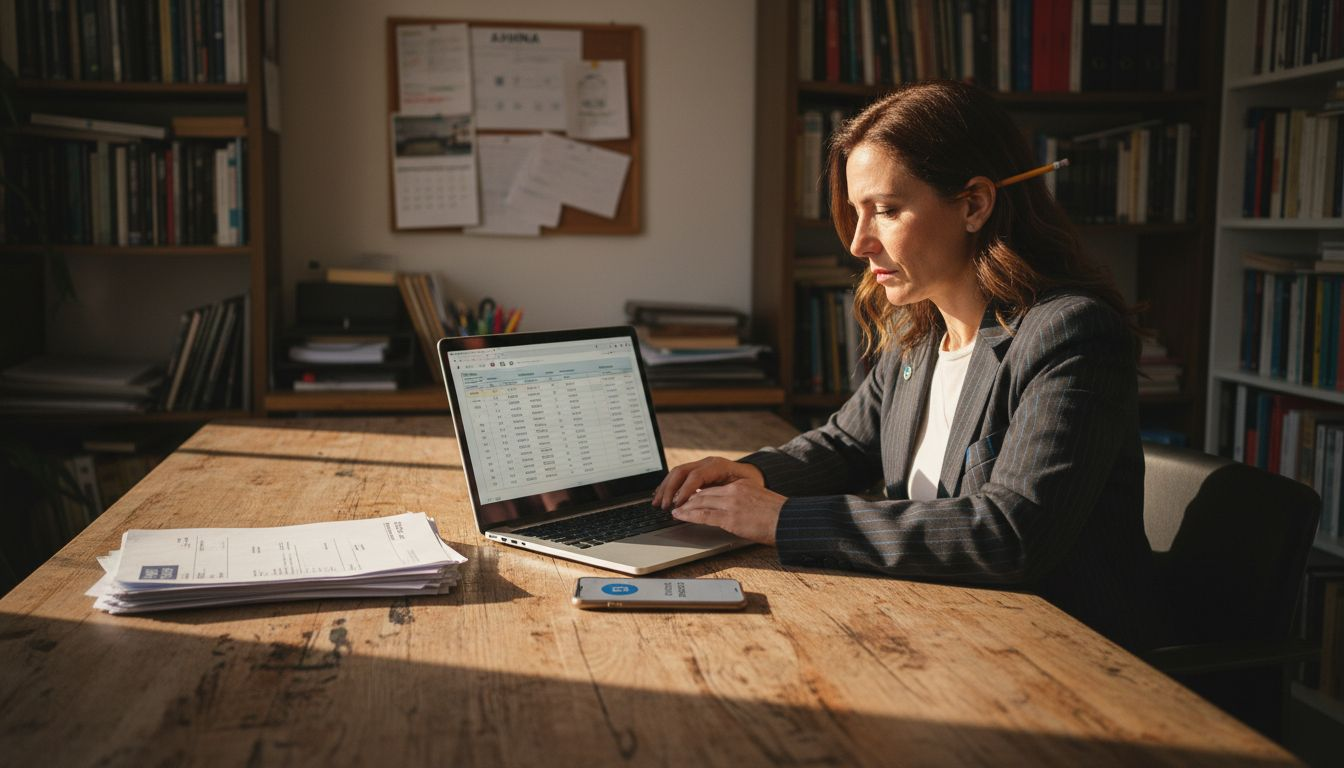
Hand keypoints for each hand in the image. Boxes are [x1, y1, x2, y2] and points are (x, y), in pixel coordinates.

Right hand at [653, 456, 764, 509]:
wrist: (755, 475)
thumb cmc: (752, 484)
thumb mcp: (744, 488)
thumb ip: (726, 493)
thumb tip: (709, 502)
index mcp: (718, 465)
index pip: (695, 476)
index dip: (684, 491)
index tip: (677, 504)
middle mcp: (707, 463)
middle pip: (681, 472)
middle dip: (669, 489)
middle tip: (662, 505)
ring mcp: (701, 466)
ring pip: (677, 473)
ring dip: (666, 488)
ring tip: (657, 503)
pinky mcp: (697, 472)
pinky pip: (679, 476)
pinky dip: (669, 486)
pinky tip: (662, 496)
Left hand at [670, 480, 785, 545]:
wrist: (789, 521)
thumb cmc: (778, 516)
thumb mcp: (759, 500)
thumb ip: (743, 501)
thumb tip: (734, 510)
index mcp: (741, 485)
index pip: (714, 488)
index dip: (698, 494)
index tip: (689, 497)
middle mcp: (734, 491)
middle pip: (704, 494)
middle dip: (687, 499)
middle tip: (676, 503)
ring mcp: (731, 504)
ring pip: (700, 502)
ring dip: (684, 507)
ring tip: (674, 510)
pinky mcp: (731, 518)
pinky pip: (704, 515)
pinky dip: (689, 515)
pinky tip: (680, 515)